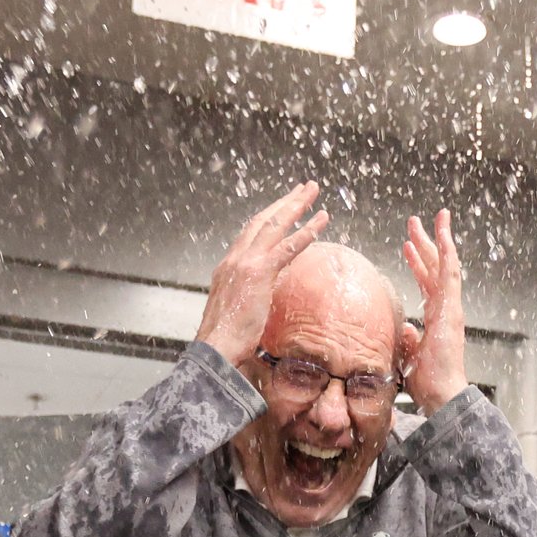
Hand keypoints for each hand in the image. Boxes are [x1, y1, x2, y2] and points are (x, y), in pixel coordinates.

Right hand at [194, 183, 329, 367]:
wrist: (215, 349)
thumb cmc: (225, 341)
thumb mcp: (236, 311)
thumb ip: (248, 299)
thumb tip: (259, 302)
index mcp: (227, 267)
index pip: (250, 234)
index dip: (268, 217)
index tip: (282, 207)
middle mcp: (234, 258)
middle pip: (262, 220)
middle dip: (284, 202)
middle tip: (303, 187)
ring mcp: (245, 263)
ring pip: (275, 225)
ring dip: (296, 205)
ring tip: (313, 190)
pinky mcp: (259, 273)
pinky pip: (287, 247)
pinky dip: (306, 231)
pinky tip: (321, 220)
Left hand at [398, 209, 467, 413]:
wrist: (442, 394)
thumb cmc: (428, 382)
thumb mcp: (411, 356)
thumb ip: (408, 339)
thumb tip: (404, 327)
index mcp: (437, 318)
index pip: (428, 283)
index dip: (418, 263)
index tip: (408, 246)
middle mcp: (446, 309)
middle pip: (435, 268)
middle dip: (425, 244)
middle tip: (414, 223)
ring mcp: (451, 307)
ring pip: (444, 264)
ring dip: (435, 239)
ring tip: (427, 219)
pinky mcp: (452, 309)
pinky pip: (450, 274)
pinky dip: (447, 251)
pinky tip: (443, 233)